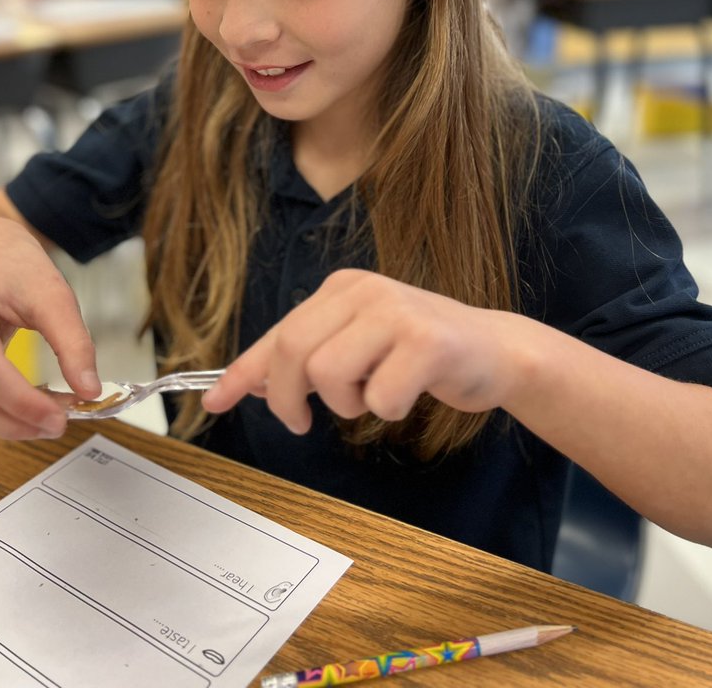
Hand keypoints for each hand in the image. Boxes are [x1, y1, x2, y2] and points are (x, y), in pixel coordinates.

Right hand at [0, 210, 98, 440]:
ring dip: (1, 426)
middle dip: (12, 424)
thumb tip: (89, 391)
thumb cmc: (13, 265)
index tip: (61, 418)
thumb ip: (74, 342)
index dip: (22, 403)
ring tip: (45, 417)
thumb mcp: (54, 293)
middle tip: (58, 424)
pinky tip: (23, 408)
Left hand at [202, 269, 527, 434]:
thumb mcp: (358, 345)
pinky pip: (379, 396)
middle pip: (294, 351)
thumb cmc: (420, 354)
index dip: (243, 371)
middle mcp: (364, 290)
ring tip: (373, 394)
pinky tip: (408, 393)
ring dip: (347, 404)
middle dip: (287, 398)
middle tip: (301, 423)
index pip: (279, 333)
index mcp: (342, 287)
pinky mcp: (427, 341)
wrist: (495, 350)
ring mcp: (396, 312)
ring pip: (330, 374)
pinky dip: (387, 410)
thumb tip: (254, 383)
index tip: (216, 401)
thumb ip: (310, 358)